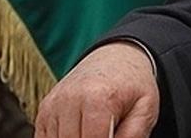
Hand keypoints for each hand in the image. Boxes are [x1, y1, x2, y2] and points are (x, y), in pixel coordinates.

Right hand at [34, 41, 158, 137]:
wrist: (115, 59)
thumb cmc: (132, 86)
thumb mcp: (145, 108)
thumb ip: (133, 135)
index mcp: (99, 98)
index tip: (113, 136)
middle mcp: (70, 99)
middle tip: (107, 131)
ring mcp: (54, 104)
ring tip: (96, 128)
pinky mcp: (45, 109)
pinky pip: (46, 137)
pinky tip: (80, 131)